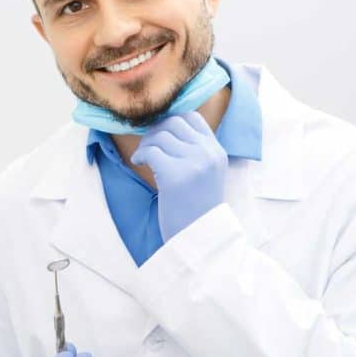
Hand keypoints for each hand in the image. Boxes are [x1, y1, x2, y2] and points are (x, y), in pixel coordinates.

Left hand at [130, 111, 227, 241]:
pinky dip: (140, 155)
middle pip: (173, 122)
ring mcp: (193, 163)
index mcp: (217, 152)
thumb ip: (194, 152)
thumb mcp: (206, 174)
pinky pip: (150, 151)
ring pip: (160, 135)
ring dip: (145, 144)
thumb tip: (164, 128)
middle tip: (147, 147)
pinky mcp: (175, 175)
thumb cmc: (196, 209)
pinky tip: (138, 163)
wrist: (199, 238)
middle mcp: (208, 153)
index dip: (171, 121)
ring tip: (143, 158)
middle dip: (154, 131)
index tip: (160, 135)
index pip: (192, 117)